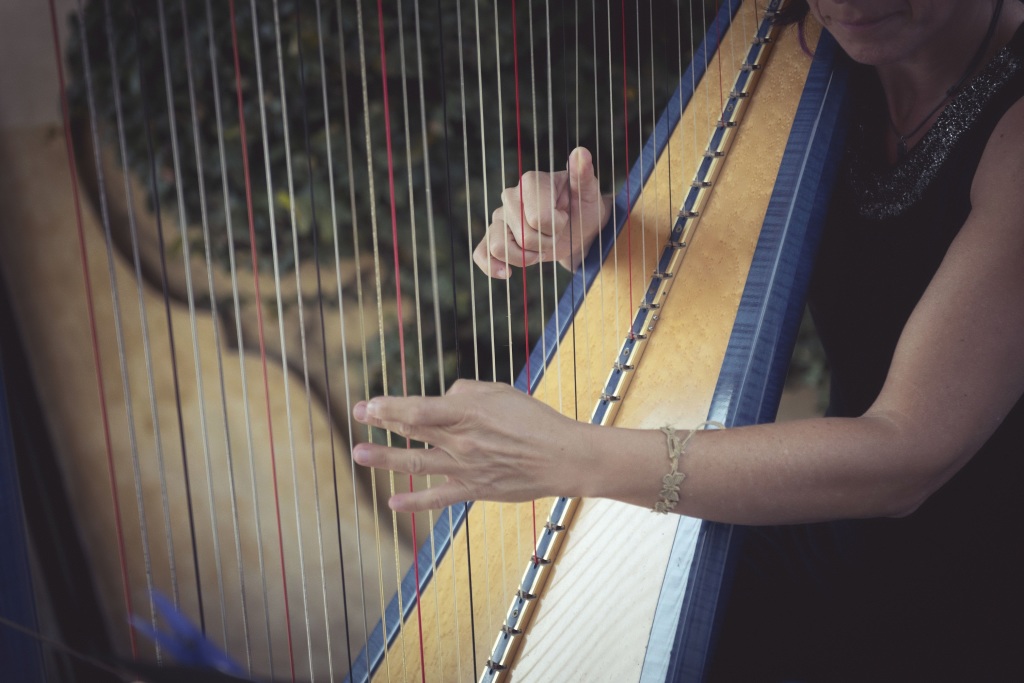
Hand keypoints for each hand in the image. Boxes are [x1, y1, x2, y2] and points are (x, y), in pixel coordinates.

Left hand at [351, 380, 590, 511]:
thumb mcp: (501, 392)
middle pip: (411, 431)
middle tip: (357, 416)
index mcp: (467, 412)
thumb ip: (465, 391)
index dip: (389, 407)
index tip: (368, 405)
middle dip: (381, 422)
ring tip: (359, 454)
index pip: (418, 409)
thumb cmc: (535, 420)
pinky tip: (392, 501)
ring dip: (385, 458)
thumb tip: (442, 399)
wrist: (561, 458)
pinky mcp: (473, 489)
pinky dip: (414, 501)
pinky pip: (438, 497)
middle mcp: (460, 440)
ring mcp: (464, 467)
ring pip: (416, 462)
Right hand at [473, 147, 611, 277]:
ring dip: (526, 257)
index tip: (564, 220)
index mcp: (531, 181)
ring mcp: (500, 217)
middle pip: (522, 235)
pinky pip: (481, 253)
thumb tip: (581, 152)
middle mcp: (511, 196)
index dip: (555, 228)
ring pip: (499, 246)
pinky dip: (491, 267)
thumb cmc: (583, 208)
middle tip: (556, 234)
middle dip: (545, 244)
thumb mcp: (589, 193)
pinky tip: (506, 273)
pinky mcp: (494, 236)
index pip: (537, 218)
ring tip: (540, 249)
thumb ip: (583, 175)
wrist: (577, 227)